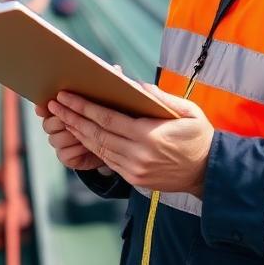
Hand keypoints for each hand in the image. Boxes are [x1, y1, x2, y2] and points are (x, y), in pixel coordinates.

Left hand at [47, 85, 213, 196]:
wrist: (209, 173)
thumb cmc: (199, 137)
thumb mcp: (188, 111)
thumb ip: (162, 97)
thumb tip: (135, 84)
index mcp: (150, 136)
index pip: (108, 119)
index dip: (84, 107)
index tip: (66, 96)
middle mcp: (138, 155)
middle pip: (96, 134)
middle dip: (72, 118)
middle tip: (54, 105)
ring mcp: (135, 170)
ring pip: (98, 149)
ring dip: (78, 133)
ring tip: (62, 118)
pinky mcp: (135, 180)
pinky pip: (107, 161)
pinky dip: (92, 147)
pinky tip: (81, 135)